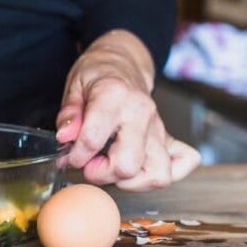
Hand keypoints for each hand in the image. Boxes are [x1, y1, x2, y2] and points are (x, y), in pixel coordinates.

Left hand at [55, 30, 199, 190]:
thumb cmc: (98, 75)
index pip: (93, 140)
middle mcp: (141, 113)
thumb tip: (65, 138)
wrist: (123, 64)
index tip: (71, 155)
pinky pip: (181, 164)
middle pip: (128, 165)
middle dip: (102, 173)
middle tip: (90, 164)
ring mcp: (158, 127)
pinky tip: (139, 171)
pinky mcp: (168, 137)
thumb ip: (68, 115)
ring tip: (112, 169)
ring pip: (157, 174)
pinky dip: (161, 175)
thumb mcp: (74, 86)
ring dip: (131, 182)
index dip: (76, 155)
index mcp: (114, 96)